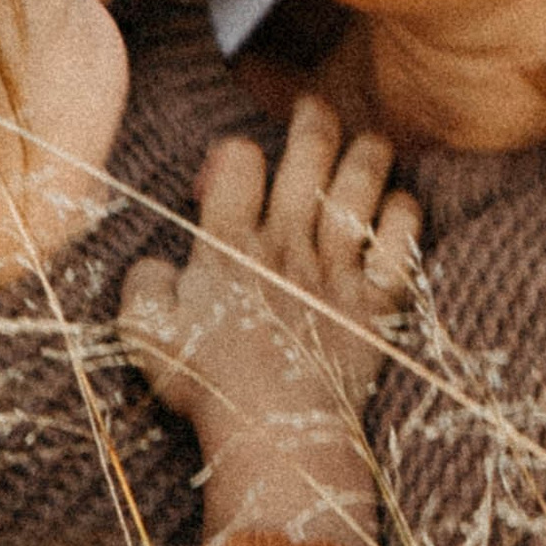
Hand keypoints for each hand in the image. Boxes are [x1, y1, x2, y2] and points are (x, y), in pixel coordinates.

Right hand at [117, 98, 417, 545]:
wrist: (275, 435)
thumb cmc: (205, 386)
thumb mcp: (142, 335)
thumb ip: (143, 284)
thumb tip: (158, 262)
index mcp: (228, 245)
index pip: (238, 158)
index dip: (233, 152)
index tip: (230, 174)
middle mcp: (287, 243)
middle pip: (307, 151)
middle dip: (312, 119)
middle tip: (313, 110)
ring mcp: (337, 269)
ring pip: (361, 180)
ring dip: (366, 151)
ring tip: (364, 143)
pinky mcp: (377, 300)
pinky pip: (403, 235)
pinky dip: (402, 211)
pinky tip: (394, 207)